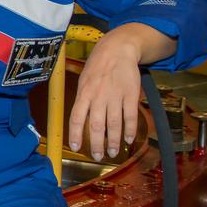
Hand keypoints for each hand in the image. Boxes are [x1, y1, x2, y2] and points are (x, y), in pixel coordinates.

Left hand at [68, 26, 149, 159]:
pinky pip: (130, 116)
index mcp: (84, 93)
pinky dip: (130, 130)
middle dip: (96, 144)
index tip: (75, 148)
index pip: (76, 117)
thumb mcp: (84, 80)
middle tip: (97, 156)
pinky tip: (129, 139)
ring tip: (112, 153)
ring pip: (114, 124)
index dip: (75, 134)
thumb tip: (79, 120)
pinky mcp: (131, 95)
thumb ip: (82, 99)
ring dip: (113, 141)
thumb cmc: (98, 66)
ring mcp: (115, 96)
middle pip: (96, 125)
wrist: (118, 49)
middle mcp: (98, 96)